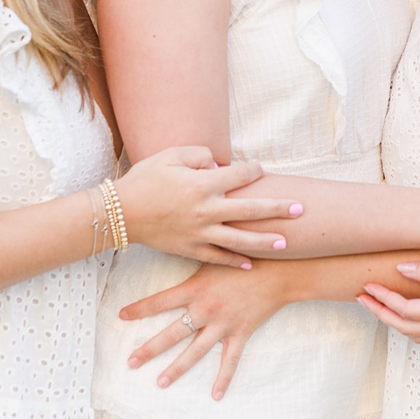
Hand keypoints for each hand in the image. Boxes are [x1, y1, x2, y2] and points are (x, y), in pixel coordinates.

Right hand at [115, 146, 300, 266]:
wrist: (120, 213)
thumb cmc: (144, 179)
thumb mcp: (169, 155)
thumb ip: (199, 154)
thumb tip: (218, 164)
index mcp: (203, 184)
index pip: (239, 175)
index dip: (254, 170)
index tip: (262, 169)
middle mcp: (207, 210)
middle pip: (251, 209)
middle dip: (277, 209)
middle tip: (300, 209)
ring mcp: (200, 233)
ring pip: (240, 239)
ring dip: (265, 241)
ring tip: (285, 243)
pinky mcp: (190, 249)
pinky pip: (218, 257)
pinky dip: (234, 261)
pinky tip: (250, 264)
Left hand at [116, 261, 290, 399]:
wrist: (278, 269)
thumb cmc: (243, 256)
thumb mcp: (213, 255)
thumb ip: (192, 258)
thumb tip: (171, 246)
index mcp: (195, 289)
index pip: (160, 302)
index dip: (139, 309)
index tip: (120, 316)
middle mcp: (205, 310)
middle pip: (172, 333)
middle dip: (149, 349)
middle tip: (131, 362)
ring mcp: (222, 325)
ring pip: (195, 352)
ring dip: (177, 369)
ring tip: (160, 383)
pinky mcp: (240, 333)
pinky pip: (230, 360)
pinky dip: (223, 378)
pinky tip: (215, 396)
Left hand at [358, 259, 419, 342]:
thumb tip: (401, 270)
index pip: (404, 311)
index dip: (383, 299)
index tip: (367, 286)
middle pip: (405, 327)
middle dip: (381, 313)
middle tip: (363, 298)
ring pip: (417, 334)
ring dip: (395, 321)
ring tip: (381, 305)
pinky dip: (413, 325)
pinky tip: (411, 312)